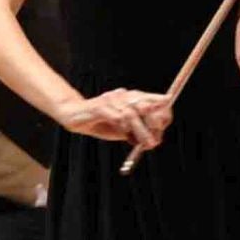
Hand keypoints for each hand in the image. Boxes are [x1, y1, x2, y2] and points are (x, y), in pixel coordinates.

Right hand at [57, 88, 172, 149]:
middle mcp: (122, 96)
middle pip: (143, 106)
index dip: (161, 110)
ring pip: (130, 113)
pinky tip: (125, 133)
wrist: (73, 115)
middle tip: (156, 140)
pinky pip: (114, 115)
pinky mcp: (98, 107)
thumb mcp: (122, 129)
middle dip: (153, 122)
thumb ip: (137, 132)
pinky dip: (121, 125)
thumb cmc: (101, 122)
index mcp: (130, 98)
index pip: (151, 99)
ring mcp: (110, 100)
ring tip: (147, 143)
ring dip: (140, 130)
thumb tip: (155, 140)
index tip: (165, 123)